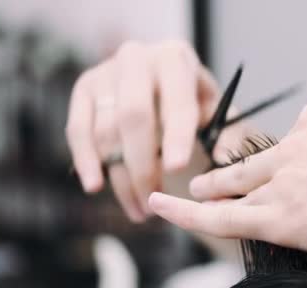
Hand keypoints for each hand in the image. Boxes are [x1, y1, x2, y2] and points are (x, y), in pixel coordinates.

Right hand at [66, 40, 226, 221]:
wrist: (161, 84)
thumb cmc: (194, 102)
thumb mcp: (218, 113)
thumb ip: (229, 135)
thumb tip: (223, 160)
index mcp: (175, 60)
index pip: (176, 101)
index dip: (176, 136)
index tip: (176, 168)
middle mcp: (137, 58)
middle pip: (134, 117)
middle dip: (143, 166)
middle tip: (153, 202)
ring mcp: (106, 72)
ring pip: (107, 130)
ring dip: (120, 177)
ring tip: (139, 210)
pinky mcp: (84, 88)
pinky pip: (78, 129)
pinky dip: (86, 161)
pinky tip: (95, 186)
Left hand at [148, 101, 306, 274]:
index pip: (291, 139)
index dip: (288, 161)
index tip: (289, 175)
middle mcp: (298, 142)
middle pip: (255, 160)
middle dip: (234, 170)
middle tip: (215, 179)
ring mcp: (287, 179)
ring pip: (233, 186)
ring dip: (208, 190)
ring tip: (189, 193)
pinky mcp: (283, 218)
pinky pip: (221, 215)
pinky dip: (187, 210)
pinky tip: (163, 207)